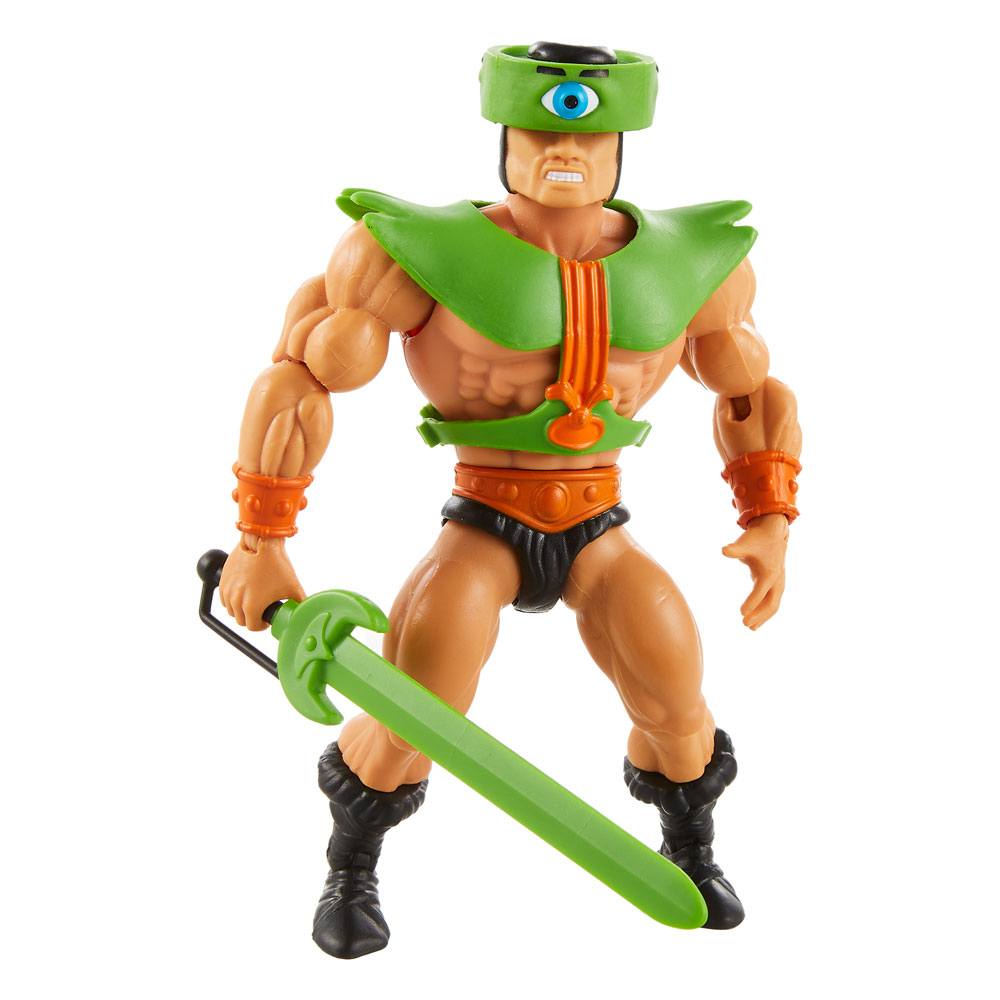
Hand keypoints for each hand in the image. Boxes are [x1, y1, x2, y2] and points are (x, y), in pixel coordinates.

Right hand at [220, 537, 305, 630]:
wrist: (262, 542)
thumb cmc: (276, 563)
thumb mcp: (293, 587)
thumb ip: (299, 604)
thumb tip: (303, 613)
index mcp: (252, 607)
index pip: (253, 627)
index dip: (262, 625)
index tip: (266, 619)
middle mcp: (236, 601)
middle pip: (242, 621)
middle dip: (252, 618)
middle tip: (262, 609)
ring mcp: (228, 590)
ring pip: (232, 610)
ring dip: (241, 609)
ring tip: (253, 600)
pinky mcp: (223, 580)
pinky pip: (225, 599)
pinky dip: (232, 600)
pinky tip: (243, 593)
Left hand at [721, 513, 788, 629]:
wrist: (772, 533)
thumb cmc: (755, 539)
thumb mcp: (744, 543)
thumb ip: (734, 549)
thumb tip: (724, 550)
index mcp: (769, 573)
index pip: (760, 592)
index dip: (751, 603)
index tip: (741, 613)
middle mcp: (776, 581)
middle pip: (770, 603)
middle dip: (758, 615)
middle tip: (744, 623)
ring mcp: (778, 584)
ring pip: (773, 606)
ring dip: (762, 617)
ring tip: (749, 627)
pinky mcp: (776, 585)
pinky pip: (772, 603)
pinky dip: (764, 612)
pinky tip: (755, 622)